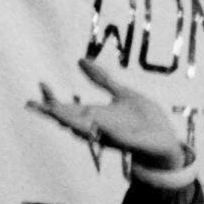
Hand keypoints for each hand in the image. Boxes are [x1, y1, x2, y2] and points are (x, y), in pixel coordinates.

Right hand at [27, 58, 183, 168]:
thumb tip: (80, 60)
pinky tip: (96, 126)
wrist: (167, 139)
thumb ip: (101, 79)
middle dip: (55, 114)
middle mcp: (100, 128)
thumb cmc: (144, 119)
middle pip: (70, 123)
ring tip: (58, 116)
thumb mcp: (122, 93)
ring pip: (89, 134)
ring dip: (73, 126)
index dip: (50, 102)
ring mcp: (114, 137)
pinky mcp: (132, 143)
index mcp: (96, 116)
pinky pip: (116, 139)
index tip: (37, 91)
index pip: (66, 110)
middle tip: (38, 105)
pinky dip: (106, 134)